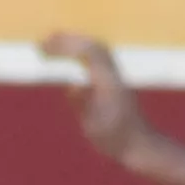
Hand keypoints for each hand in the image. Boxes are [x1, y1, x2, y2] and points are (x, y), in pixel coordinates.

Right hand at [49, 27, 149, 163]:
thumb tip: (72, 86)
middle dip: (68, 40)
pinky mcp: (115, 84)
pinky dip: (82, 53)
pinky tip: (70, 58)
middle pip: (93, 46)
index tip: (45, 48)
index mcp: (107, 81)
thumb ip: (84, 105)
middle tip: (43, 42)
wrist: (140, 144)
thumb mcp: (95, 126)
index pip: (88, 52)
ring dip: (76, 44)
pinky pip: (98, 60)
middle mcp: (113, 74)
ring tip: (54, 44)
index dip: (66, 46)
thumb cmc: (115, 139)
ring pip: (97, 51)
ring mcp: (116, 78)